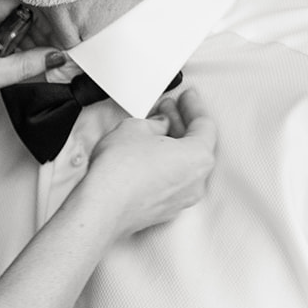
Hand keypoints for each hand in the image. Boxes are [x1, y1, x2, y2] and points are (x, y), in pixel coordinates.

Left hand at [0, 0, 64, 105]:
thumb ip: (23, 66)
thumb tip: (56, 57)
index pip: (31, 0)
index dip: (51, 20)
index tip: (65, 40)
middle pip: (24, 5)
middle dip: (40, 31)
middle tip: (51, 56)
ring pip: (13, 14)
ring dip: (24, 37)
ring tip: (27, 61)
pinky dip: (9, 38)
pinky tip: (9, 58)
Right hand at [73, 89, 216, 237]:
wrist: (102, 207)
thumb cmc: (120, 172)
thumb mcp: (136, 127)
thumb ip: (155, 123)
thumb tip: (158, 126)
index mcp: (199, 157)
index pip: (205, 124)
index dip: (194, 105)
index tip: (187, 97)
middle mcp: (196, 181)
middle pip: (197, 146)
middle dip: (181, 124)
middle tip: (168, 109)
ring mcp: (182, 199)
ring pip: (184, 165)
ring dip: (172, 145)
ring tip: (152, 131)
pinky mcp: (165, 210)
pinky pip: (172, 181)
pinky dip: (164, 166)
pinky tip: (146, 156)